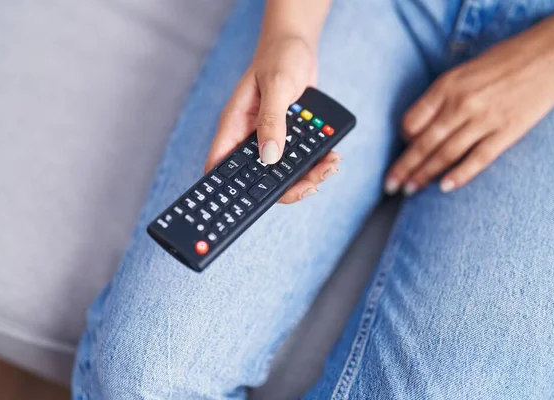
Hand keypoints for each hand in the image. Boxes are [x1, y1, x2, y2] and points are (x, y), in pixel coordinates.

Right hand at [205, 35, 340, 203]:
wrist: (297, 44)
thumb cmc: (280, 56)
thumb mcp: (277, 85)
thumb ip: (272, 119)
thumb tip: (270, 156)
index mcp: (235, 126)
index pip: (222, 167)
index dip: (231, 191)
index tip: (252, 205)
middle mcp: (250, 137)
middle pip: (259, 178)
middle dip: (287, 186)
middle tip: (312, 184)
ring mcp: (270, 138)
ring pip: (283, 172)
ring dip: (307, 174)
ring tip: (329, 167)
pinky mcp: (288, 137)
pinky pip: (300, 158)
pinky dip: (316, 161)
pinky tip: (331, 157)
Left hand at [385, 12, 553, 194]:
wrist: (550, 54)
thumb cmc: (503, 61)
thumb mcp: (462, 71)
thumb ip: (440, 97)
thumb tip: (418, 126)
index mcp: (446, 86)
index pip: (411, 121)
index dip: (402, 138)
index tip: (399, 149)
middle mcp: (461, 104)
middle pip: (423, 143)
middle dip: (403, 167)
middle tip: (389, 185)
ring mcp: (484, 119)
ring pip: (445, 154)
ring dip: (424, 175)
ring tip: (408, 190)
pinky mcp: (506, 131)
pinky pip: (478, 158)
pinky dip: (460, 175)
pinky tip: (444, 187)